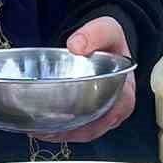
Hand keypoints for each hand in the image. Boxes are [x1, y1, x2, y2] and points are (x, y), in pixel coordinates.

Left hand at [39, 16, 135, 142]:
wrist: (106, 42)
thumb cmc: (110, 40)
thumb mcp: (106, 29)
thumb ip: (94, 34)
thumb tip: (76, 46)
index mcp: (125, 92)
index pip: (109, 115)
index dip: (88, 123)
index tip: (63, 121)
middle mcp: (116, 108)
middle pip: (93, 129)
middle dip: (69, 133)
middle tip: (42, 130)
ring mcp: (104, 113)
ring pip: (84, 131)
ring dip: (62, 134)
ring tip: (37, 130)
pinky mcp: (93, 113)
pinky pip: (78, 127)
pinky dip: (61, 128)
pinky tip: (42, 125)